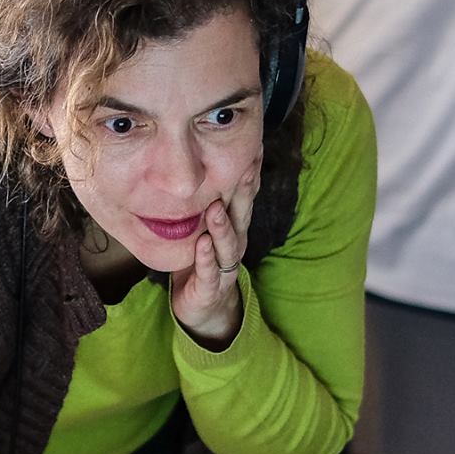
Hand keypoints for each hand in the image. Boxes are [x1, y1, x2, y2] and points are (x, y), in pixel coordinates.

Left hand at [170, 163, 258, 349]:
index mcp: (234, 227)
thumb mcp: (205, 226)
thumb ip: (207, 200)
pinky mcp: (211, 287)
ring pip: (228, 244)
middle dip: (243, 193)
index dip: (251, 173)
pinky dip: (205, 259)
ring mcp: (225, 266)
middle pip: (242, 215)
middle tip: (244, 168)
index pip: (244, 196)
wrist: (202, 306)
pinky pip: (210, 272)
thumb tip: (200, 163)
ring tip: (215, 209)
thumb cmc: (202, 260)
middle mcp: (234, 244)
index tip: (254, 147)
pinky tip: (202, 245)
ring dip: (222, 227)